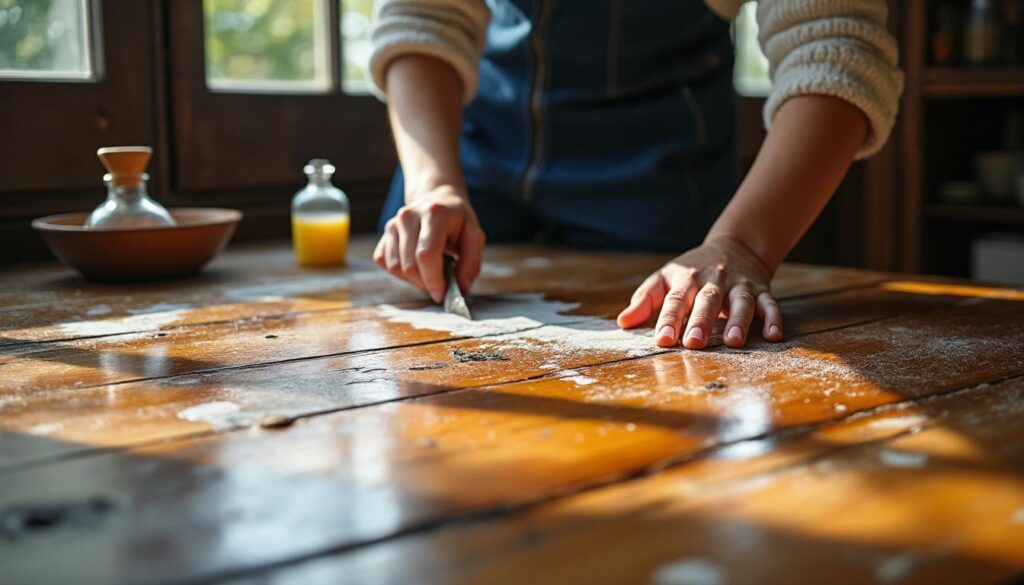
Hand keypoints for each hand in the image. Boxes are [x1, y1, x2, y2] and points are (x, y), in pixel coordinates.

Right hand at [374, 186, 485, 301]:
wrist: (437, 198)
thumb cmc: (457, 220)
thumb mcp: (474, 236)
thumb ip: (471, 263)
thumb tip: (461, 287)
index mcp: (434, 214)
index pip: (426, 254)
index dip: (433, 280)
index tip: (441, 294)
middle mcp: (408, 216)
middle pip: (409, 265)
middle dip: (425, 283)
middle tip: (440, 284)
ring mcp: (393, 224)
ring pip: (395, 267)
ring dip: (413, 279)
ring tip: (430, 271)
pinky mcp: (385, 233)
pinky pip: (384, 262)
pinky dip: (400, 272)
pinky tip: (416, 264)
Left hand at [616, 235, 782, 348]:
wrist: (735, 246)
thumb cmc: (692, 270)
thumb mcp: (666, 278)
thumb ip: (645, 300)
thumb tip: (622, 322)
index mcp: (687, 278)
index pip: (675, 300)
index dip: (668, 319)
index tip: (662, 340)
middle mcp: (713, 281)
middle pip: (707, 301)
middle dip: (700, 322)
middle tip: (693, 343)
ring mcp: (739, 285)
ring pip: (741, 302)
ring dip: (738, 321)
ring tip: (734, 342)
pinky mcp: (761, 290)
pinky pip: (770, 304)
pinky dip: (773, 319)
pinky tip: (773, 336)